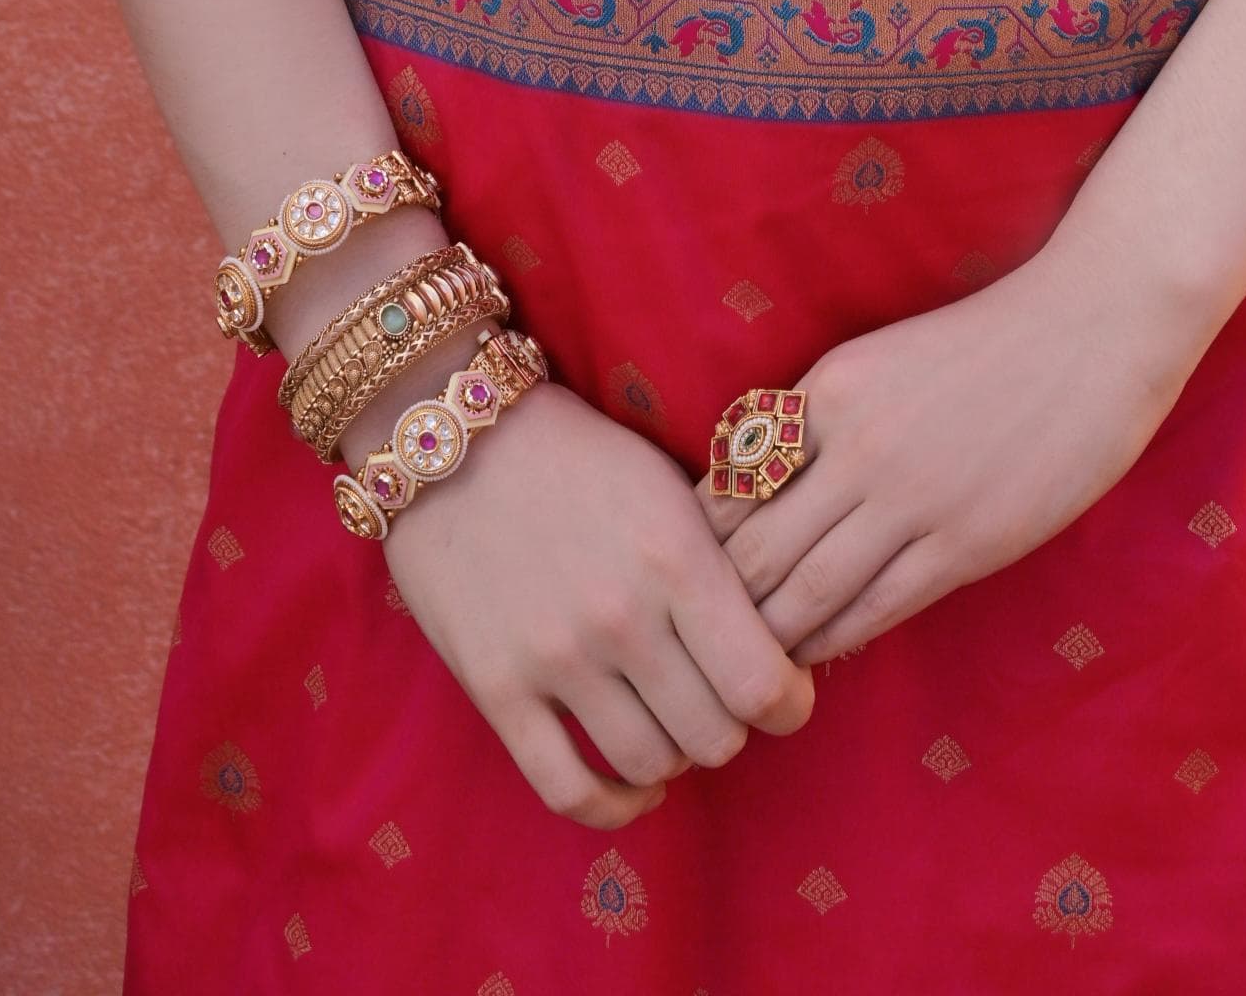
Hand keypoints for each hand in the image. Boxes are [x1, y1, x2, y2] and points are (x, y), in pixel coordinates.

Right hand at [382, 374, 816, 826]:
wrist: (457, 438)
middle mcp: (621, 617)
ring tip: (671, 727)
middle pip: (714, 736)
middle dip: (731, 728)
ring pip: (650, 764)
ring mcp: (555, 659)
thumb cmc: (580, 456)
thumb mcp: (669, 486)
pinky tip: (632, 789)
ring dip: (674, 758)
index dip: (789, 705)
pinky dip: (613, 807)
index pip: (762, 683)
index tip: (784, 697)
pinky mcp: (497, 689)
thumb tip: (776, 641)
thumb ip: (720, 564)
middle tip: (720, 702)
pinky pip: (567, 789)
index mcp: (676, 557)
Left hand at [695, 247, 1201, 666]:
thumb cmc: (984, 344)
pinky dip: (832, 642)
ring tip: (744, 670)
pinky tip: (813, 658)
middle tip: (698, 643)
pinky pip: (873, 611)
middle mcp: (855, 445)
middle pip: (754, 550)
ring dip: (769, 639)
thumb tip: (758, 484)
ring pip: (806, 593)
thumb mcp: (881, 360)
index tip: (687, 577)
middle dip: (719, 606)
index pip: (732, 484)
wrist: (1088, 333)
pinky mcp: (962, 544)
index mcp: (829, 389)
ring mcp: (909, 499)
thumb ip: (821, 419)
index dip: (700, 541)